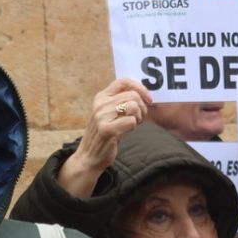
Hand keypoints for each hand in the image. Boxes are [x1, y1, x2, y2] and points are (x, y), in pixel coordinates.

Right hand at [57, 78, 152, 198]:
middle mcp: (100, 104)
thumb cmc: (105, 134)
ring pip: (133, 106)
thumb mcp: (110, 113)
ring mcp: (101, 116)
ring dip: (139, 117)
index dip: (140, 88)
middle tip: (140, 118)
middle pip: (133, 95)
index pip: (124, 81)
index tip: (148, 99)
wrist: (89, 156)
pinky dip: (134, 126)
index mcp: (101, 97)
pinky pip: (131, 121)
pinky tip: (127, 131)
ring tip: (133, 124)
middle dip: (142, 107)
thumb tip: (143, 92)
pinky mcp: (106, 129)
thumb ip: (122, 101)